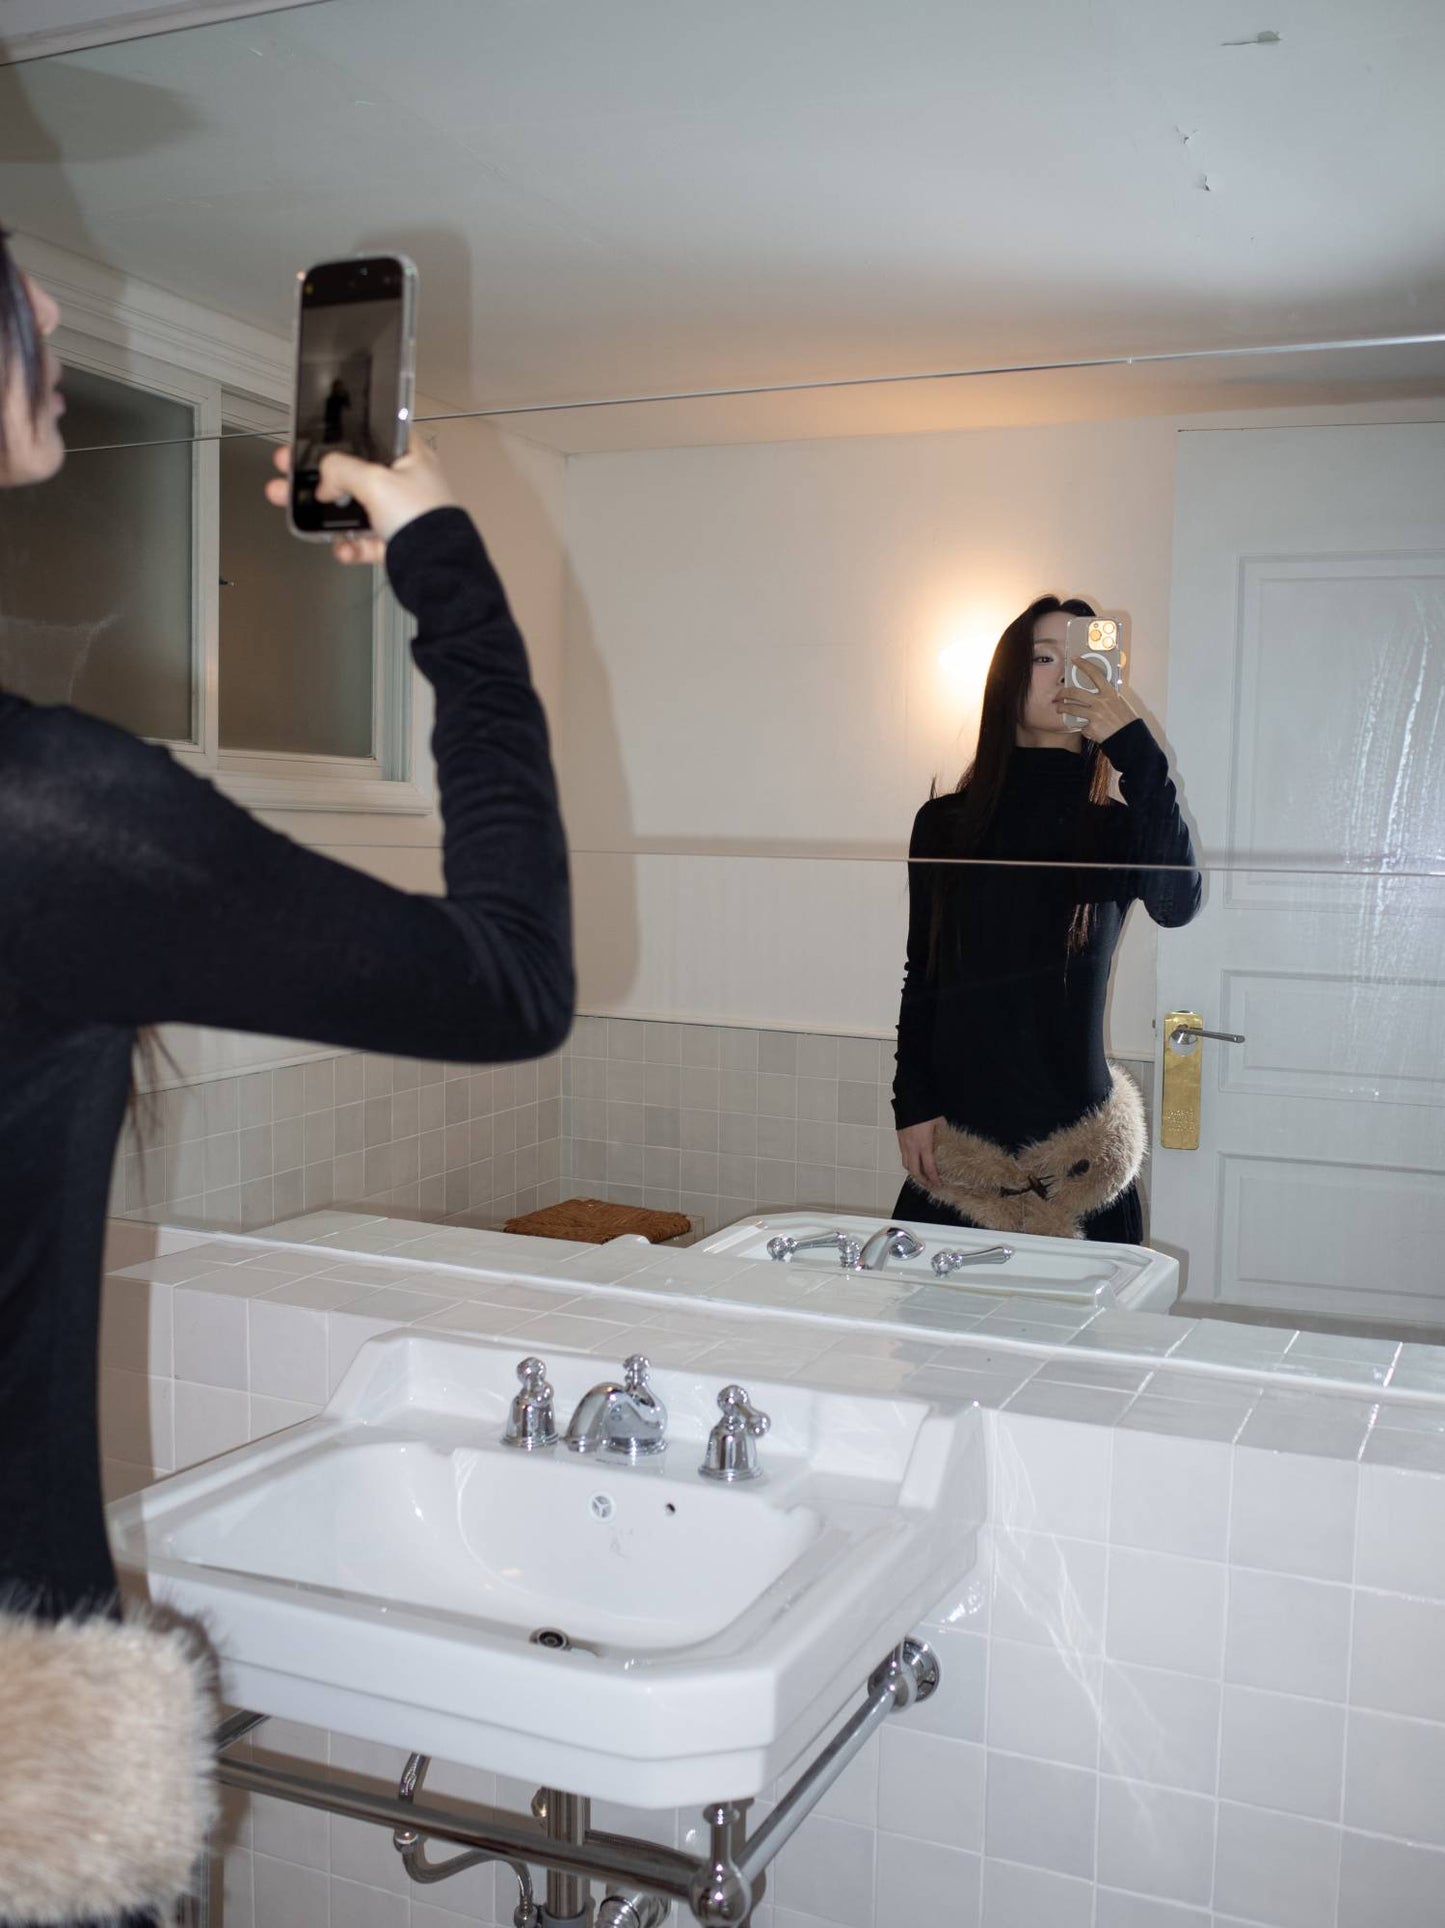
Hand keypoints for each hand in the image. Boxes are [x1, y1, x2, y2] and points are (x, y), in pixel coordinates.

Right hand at [265, 438, 456, 563]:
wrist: (440, 573)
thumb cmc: (422, 518)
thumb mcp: (376, 481)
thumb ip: (342, 469)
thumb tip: (325, 478)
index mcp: (410, 457)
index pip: (370, 436)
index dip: (338, 437)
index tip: (309, 442)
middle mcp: (406, 482)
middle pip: (353, 473)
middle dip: (317, 475)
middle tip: (287, 471)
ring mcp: (400, 514)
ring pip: (354, 508)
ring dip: (324, 512)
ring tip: (292, 507)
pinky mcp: (395, 543)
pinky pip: (364, 541)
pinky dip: (350, 545)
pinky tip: (341, 548)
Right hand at [898, 1116, 943, 1190]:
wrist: (910, 1100)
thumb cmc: (926, 1110)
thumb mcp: (940, 1123)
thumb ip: (943, 1134)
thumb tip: (947, 1140)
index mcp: (924, 1145)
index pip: (928, 1167)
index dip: (933, 1178)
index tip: (938, 1183)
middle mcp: (912, 1147)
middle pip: (914, 1170)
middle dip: (921, 1180)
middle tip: (929, 1183)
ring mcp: (904, 1144)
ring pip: (906, 1164)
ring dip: (913, 1172)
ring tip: (920, 1175)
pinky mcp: (900, 1139)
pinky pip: (903, 1155)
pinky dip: (909, 1161)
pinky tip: (914, 1161)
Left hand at [1052, 655, 1140, 742]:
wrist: (1129, 737)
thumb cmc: (1125, 720)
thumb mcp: (1118, 702)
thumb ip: (1106, 696)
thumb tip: (1094, 691)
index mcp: (1109, 693)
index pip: (1095, 674)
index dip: (1084, 665)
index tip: (1075, 659)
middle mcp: (1101, 702)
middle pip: (1075, 693)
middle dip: (1063, 693)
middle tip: (1058, 695)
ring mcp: (1095, 715)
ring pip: (1072, 709)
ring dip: (1062, 708)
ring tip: (1059, 708)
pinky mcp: (1091, 728)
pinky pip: (1081, 725)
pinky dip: (1083, 727)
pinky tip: (1088, 728)